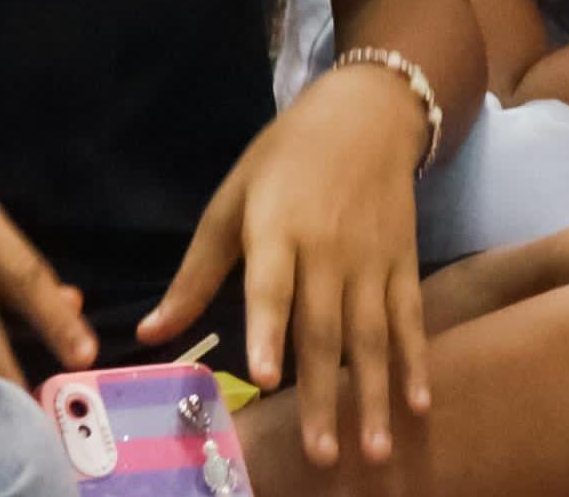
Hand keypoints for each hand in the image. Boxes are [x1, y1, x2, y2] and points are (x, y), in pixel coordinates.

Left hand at [145, 66, 430, 467]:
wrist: (368, 113)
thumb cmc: (285, 158)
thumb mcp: (231, 202)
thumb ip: (196, 273)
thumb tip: (149, 335)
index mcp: (278, 230)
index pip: (272, 287)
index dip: (269, 331)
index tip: (266, 377)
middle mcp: (329, 250)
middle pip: (326, 331)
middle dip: (323, 396)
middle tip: (322, 456)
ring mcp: (372, 259)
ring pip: (372, 336)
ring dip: (372, 395)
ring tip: (371, 450)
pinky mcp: (403, 262)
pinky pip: (410, 318)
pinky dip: (416, 361)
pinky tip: (418, 404)